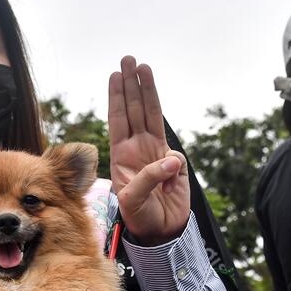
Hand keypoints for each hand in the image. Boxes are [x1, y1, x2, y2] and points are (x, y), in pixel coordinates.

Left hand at [108, 56, 189, 244]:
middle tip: (129, 59)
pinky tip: (168, 173)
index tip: (115, 75)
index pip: (118, 119)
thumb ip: (148, 179)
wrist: (160, 231)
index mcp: (121, 154)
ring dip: (148, 92)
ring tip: (145, 68)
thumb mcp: (133, 200)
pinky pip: (175, 153)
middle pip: (134, 110)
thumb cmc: (139, 216)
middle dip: (132, 85)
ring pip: (152, 116)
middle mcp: (137, 148)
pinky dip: (173, 159)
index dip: (117, 98)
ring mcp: (155, 153)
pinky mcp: (173, 165)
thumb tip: (171, 160)